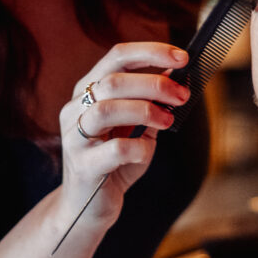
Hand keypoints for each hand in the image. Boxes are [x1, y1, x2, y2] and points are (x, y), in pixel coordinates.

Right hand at [57, 42, 189, 227]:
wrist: (89, 206)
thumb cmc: (115, 162)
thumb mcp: (138, 127)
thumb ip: (152, 104)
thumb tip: (177, 77)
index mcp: (88, 91)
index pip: (117, 56)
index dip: (150, 52)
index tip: (183, 57)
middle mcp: (75, 109)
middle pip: (112, 81)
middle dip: (154, 84)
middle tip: (182, 96)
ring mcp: (74, 137)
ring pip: (106, 109)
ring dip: (145, 111)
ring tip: (167, 121)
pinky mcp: (82, 166)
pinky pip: (115, 150)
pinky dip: (139, 148)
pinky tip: (145, 153)